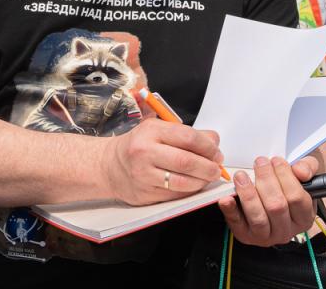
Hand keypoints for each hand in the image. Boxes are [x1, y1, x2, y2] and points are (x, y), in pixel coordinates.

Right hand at [102, 118, 223, 204]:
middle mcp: (145, 152)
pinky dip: (189, 191)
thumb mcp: (157, 130)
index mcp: (151, 131)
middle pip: (186, 161)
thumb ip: (186, 133)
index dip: (207, 146)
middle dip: (208, 166)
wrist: (109, 165)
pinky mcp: (145, 194)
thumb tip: (213, 140)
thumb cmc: (138, 145)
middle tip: (216, 168)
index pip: (187, 137)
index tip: (216, 152)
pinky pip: (174, 195)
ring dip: (201, 181)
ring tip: (207, 177)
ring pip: (182, 181)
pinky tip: (193, 185)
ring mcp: (144, 175)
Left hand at [218, 155, 317, 246]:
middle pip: (276, 207)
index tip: (276, 160)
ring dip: (248, 194)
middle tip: (259, 162)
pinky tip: (226, 198)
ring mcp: (265, 236)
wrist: (266, 200)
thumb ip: (306, 168)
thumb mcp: (300, 176)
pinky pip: (237, 225)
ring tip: (241, 176)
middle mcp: (286, 230)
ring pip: (258, 218)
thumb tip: (300, 171)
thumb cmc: (284, 187)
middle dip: (266, 181)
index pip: (297, 198)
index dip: (286, 177)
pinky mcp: (245, 235)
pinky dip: (230, 211)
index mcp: (303, 217)